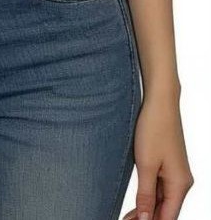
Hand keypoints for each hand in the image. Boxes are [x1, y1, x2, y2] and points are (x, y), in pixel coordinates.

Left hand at [122, 93, 193, 219]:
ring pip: (162, 202)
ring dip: (146, 211)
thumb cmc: (154, 128)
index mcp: (180, 185)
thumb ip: (146, 195)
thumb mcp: (146, 165)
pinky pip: (160, 189)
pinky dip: (148, 198)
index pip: (167, 218)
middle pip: (165, 212)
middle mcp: (181, 182)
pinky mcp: (168, 166)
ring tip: (127, 218)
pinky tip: (136, 205)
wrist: (160, 101)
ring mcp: (175, 174)